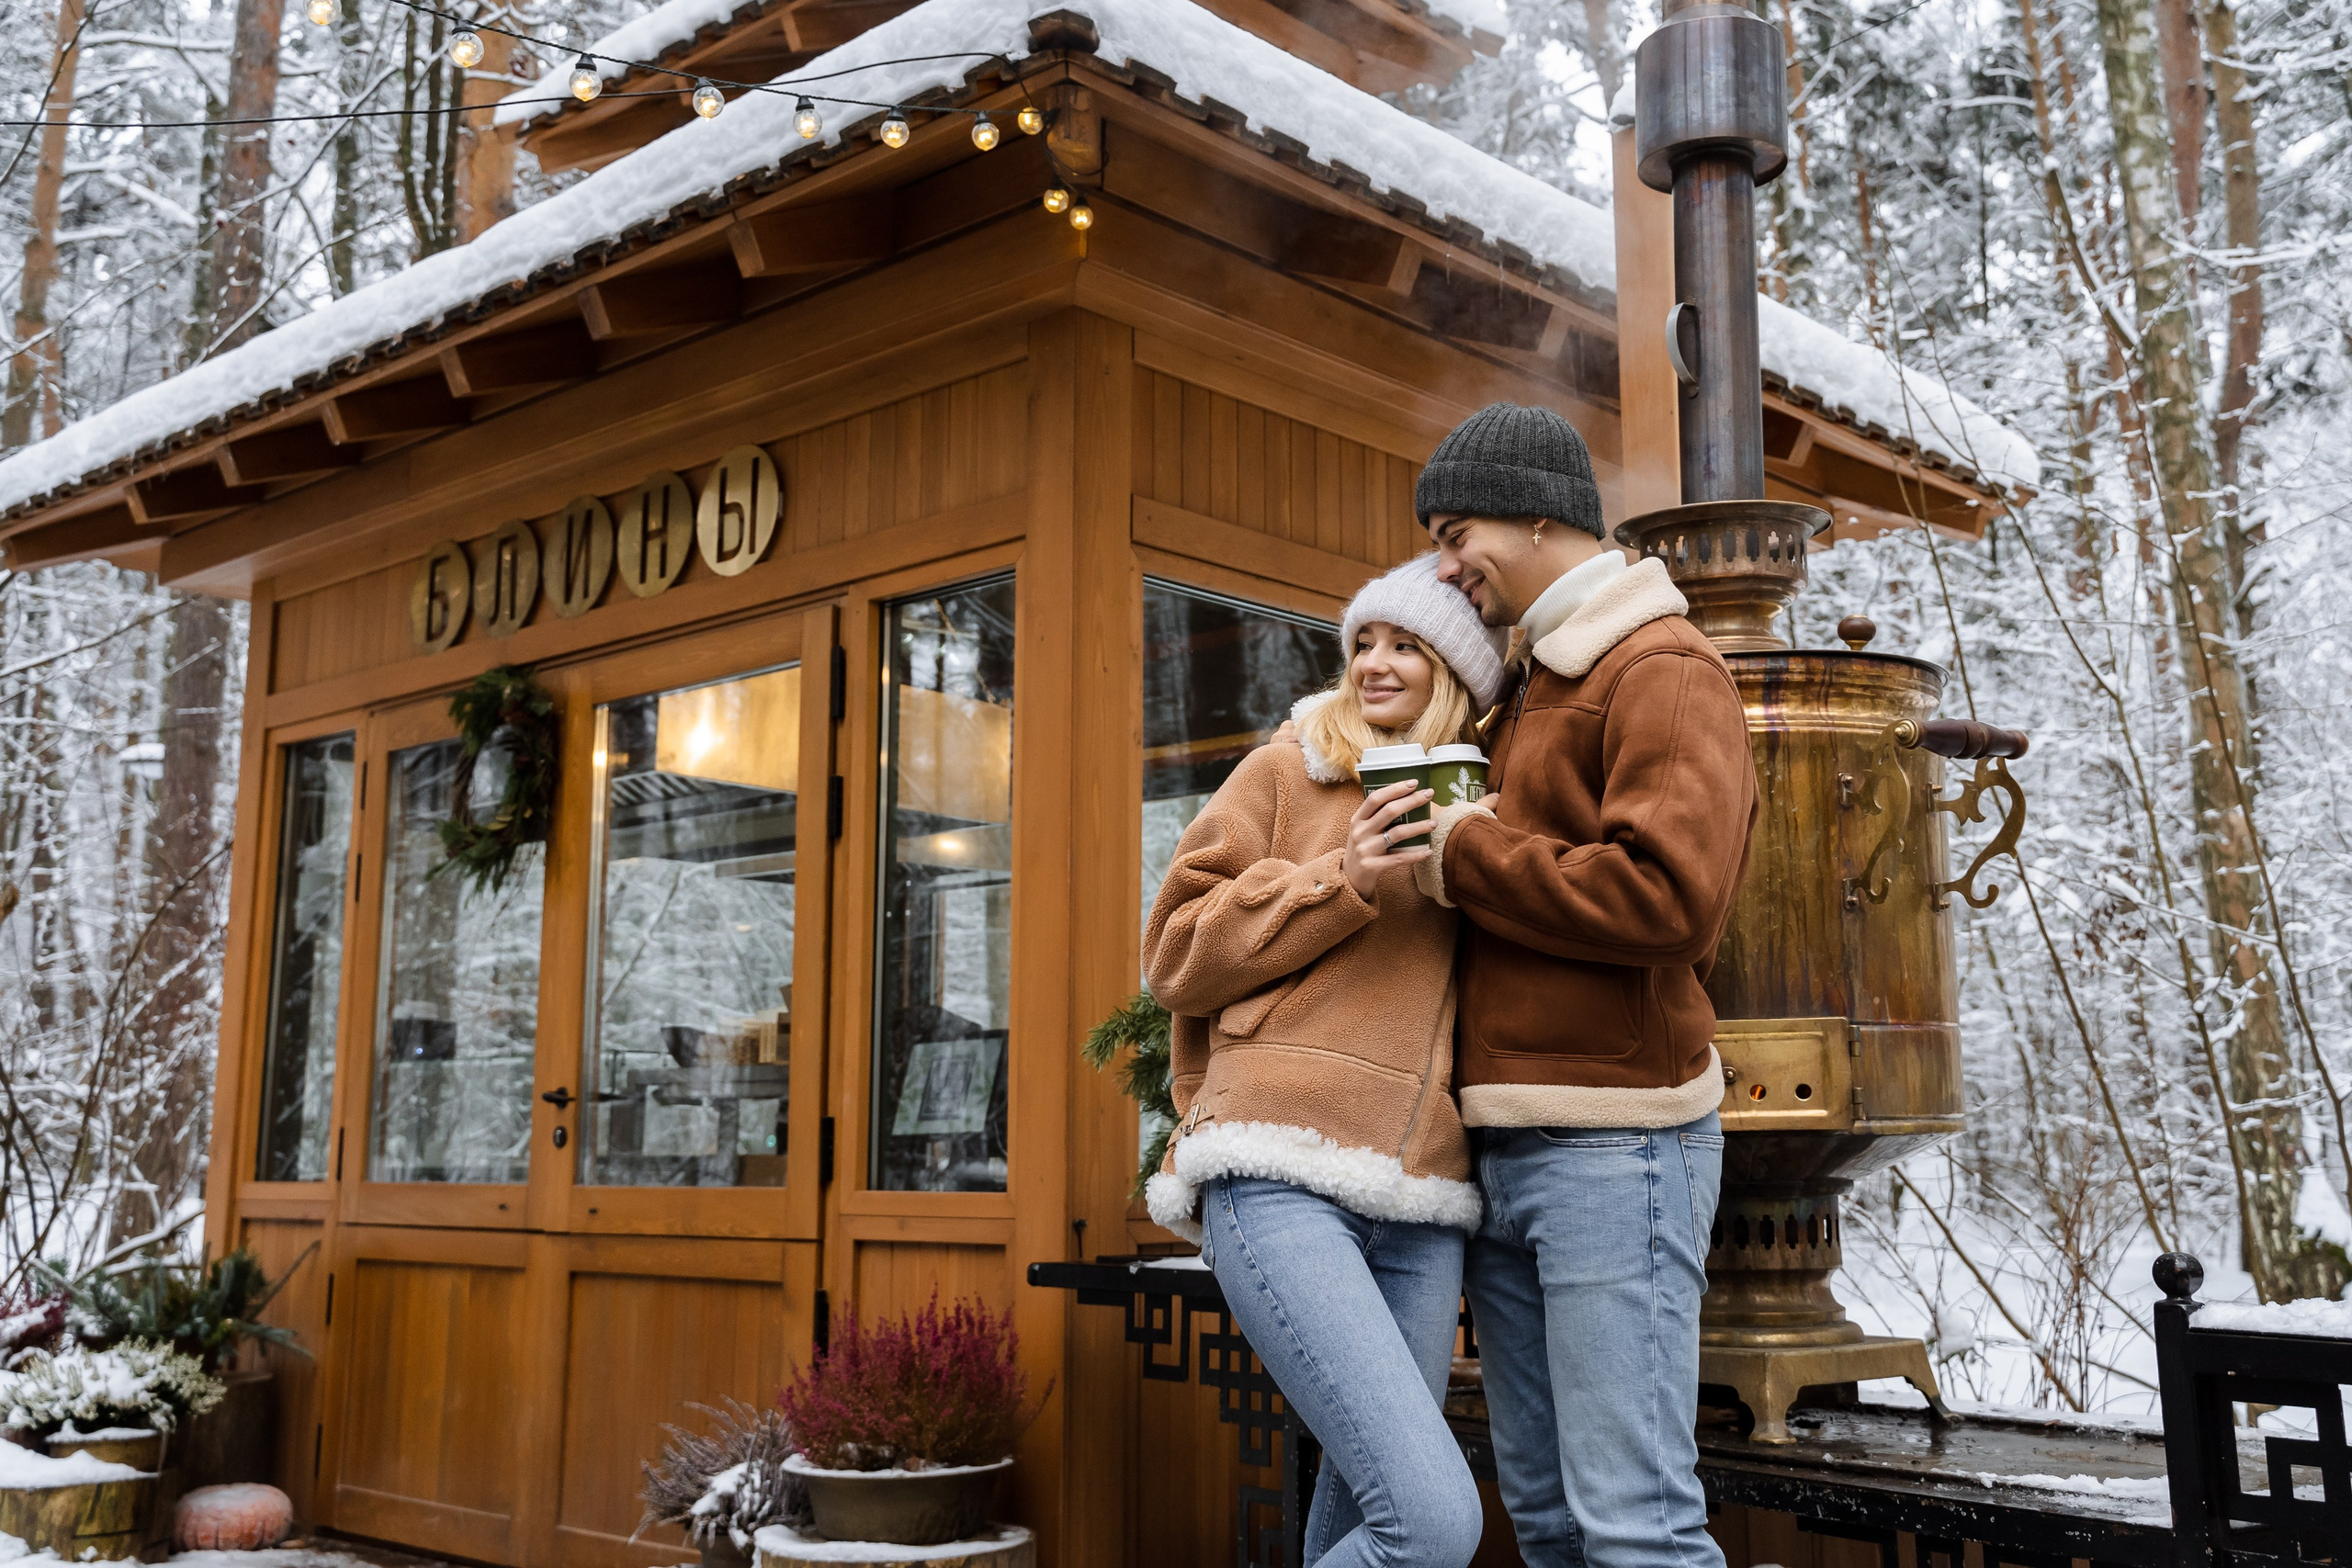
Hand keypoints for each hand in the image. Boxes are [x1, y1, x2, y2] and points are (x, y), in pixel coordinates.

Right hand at [1344, 781, 1434, 898]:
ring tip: (1434, 823)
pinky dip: (1415, 854)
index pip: (1376, 798)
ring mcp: (1365, 849)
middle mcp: (1360, 832)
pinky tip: (1428, 851)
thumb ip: (1377, 817)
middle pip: (1389, 811)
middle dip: (1411, 801)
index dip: (1395, 788)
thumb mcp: (1362, 830)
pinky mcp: (1372, 866)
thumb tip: (1406, 798)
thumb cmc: (1362, 849)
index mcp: (1358, 819)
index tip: (1414, 782)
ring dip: (1419, 827)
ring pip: (1397, 834)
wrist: (1348, 878)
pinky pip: (1399, 859)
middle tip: (1429, 795)